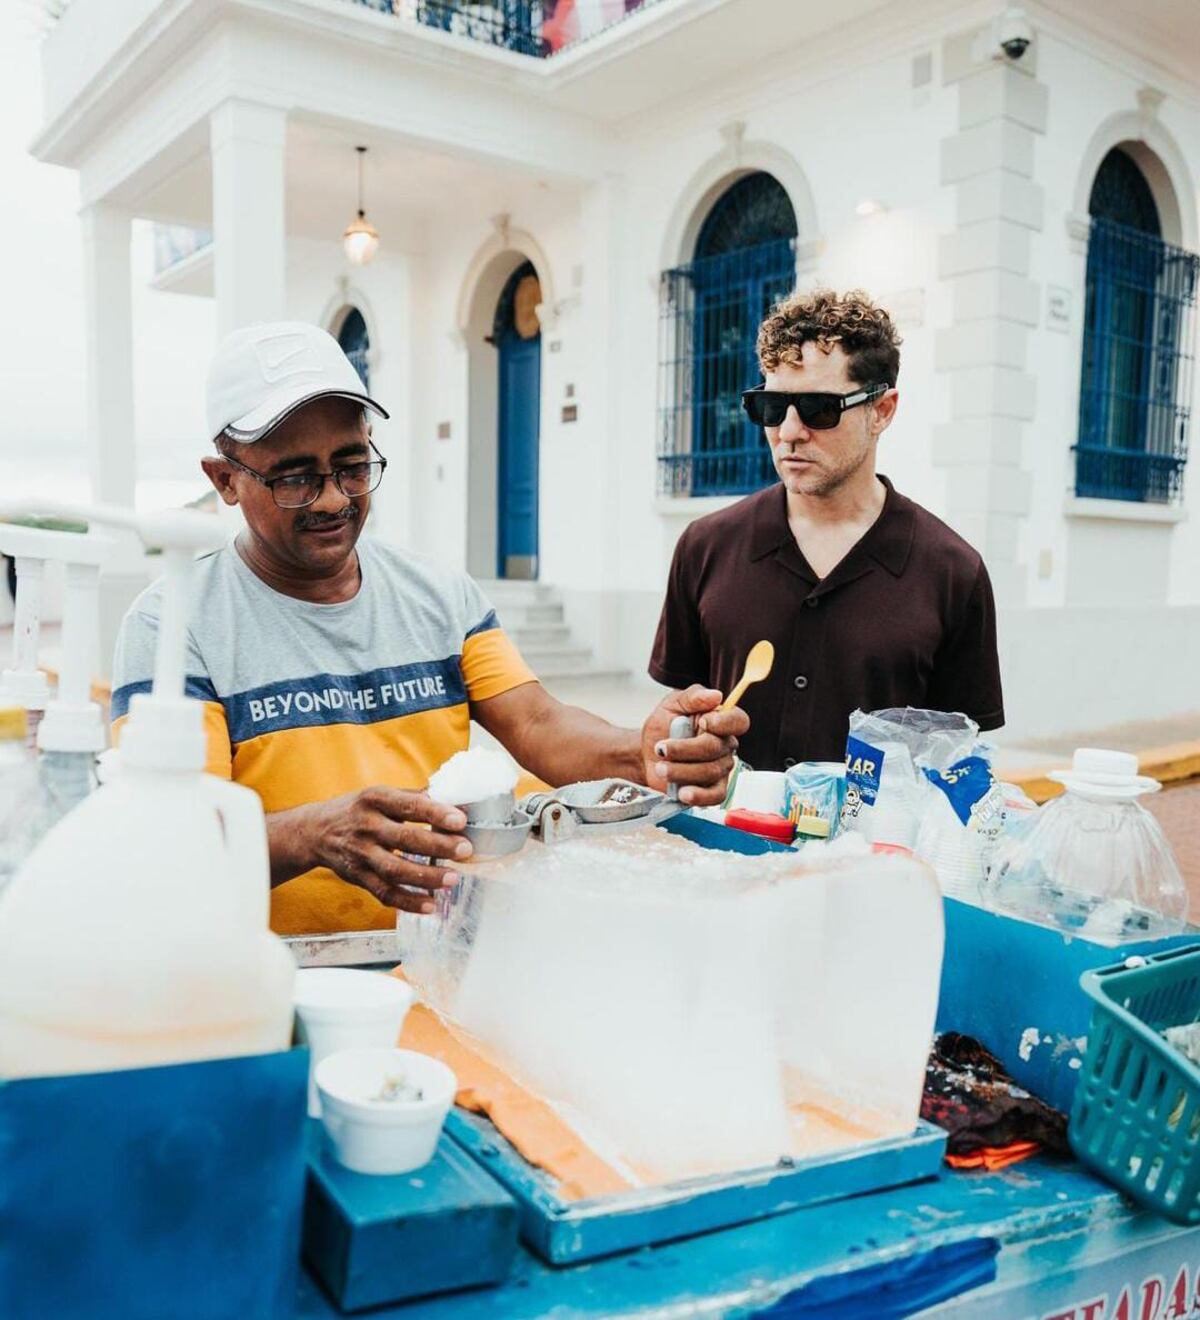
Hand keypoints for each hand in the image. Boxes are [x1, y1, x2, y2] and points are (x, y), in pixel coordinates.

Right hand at [308, 787, 472, 912]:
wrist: (315, 831)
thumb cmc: (359, 810)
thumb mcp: (381, 795)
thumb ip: (414, 798)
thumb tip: (456, 801)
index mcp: (375, 799)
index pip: (409, 806)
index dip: (435, 813)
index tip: (460, 820)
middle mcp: (366, 826)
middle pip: (404, 839)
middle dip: (438, 846)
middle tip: (465, 849)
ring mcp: (360, 854)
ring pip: (395, 870)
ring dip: (426, 876)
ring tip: (453, 879)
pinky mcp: (358, 877)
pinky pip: (384, 893)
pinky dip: (408, 901)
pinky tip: (430, 905)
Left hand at [641, 686, 747, 806]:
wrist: (646, 752)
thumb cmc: (663, 725)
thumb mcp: (673, 704)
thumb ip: (693, 696)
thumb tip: (715, 695)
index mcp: (720, 721)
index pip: (738, 721)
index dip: (724, 723)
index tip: (702, 722)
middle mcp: (725, 746)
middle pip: (715, 748)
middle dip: (684, 749)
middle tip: (661, 748)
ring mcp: (720, 769)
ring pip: (711, 772)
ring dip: (681, 770)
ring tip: (661, 768)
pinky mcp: (711, 789)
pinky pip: (715, 796)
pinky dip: (699, 796)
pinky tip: (682, 792)